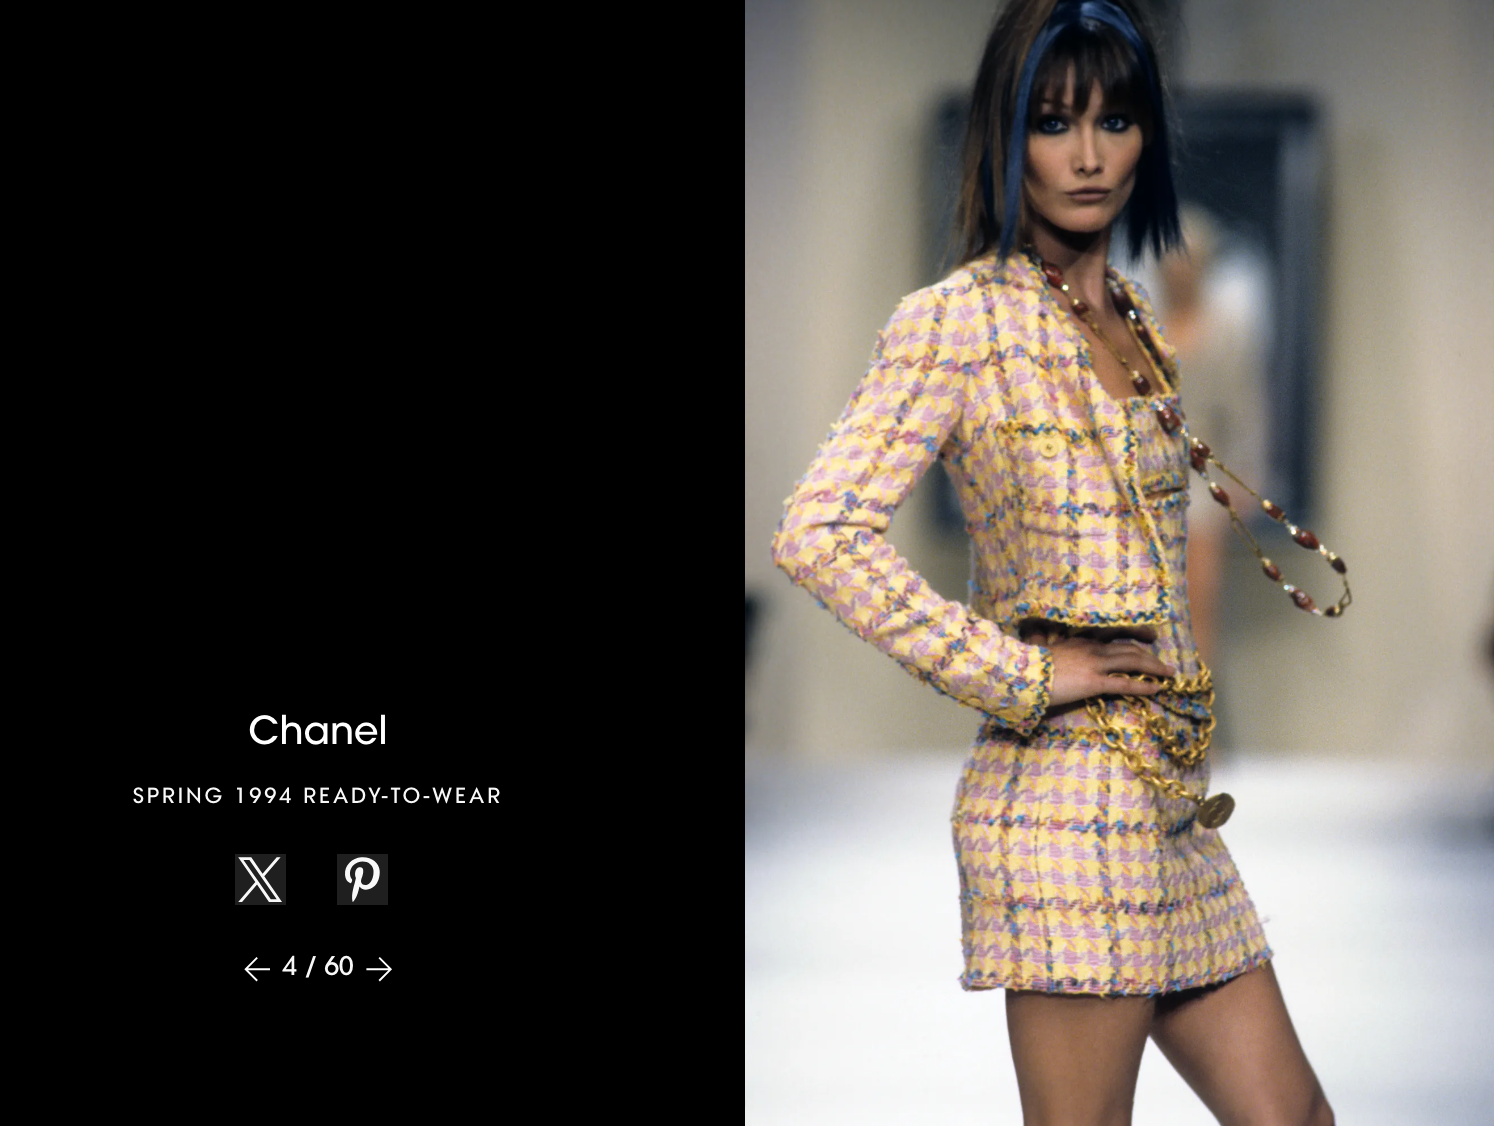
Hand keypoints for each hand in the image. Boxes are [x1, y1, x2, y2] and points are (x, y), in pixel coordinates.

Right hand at [1020, 623, 1176, 709]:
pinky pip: (1125, 683)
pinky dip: (1143, 685)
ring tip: (1169, 674)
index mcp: (1081, 642)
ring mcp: (1095, 665)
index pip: (1113, 641)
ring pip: (1132, 662)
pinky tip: (1157, 688)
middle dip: (1150, 656)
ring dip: (1154, 667)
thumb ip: (1053, 649)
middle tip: (1164, 664)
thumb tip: (1047, 646)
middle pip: (1129, 649)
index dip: (1133, 643)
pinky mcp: (1094, 682)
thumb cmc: (1030, 667)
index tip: (1147, 643)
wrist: (1023, 674)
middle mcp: (1092, 649)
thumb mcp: (1045, 652)